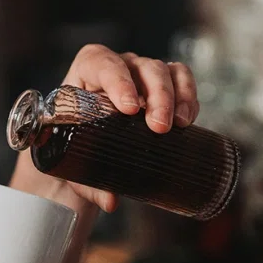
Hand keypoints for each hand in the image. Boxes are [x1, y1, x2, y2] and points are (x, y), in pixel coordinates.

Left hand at [56, 43, 200, 210]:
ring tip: (180, 125)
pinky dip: (189, 97)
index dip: (116, 79)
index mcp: (85, 74)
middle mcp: (117, 69)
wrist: (88, 147)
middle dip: (156, 95)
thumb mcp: (74, 163)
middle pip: (141, 67)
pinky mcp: (164, 86)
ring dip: (177, 96)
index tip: (128, 108)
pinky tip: (187, 120)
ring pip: (165, 70)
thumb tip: (111, 200)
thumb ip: (88, 183)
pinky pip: (182, 79)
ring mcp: (142, 75)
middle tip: (159, 128)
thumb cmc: (74, 145)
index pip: (99, 61)